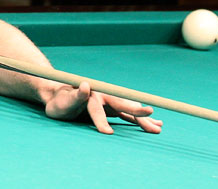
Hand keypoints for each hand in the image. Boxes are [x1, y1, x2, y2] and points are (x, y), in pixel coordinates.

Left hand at [44, 81, 163, 133]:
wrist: (60, 98)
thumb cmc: (59, 102)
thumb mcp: (63, 101)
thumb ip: (75, 96)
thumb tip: (85, 85)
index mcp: (91, 94)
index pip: (98, 108)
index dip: (103, 120)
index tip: (107, 134)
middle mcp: (103, 97)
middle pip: (121, 105)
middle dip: (136, 111)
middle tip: (150, 113)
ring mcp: (109, 103)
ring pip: (128, 110)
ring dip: (143, 119)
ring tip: (158, 128)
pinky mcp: (111, 109)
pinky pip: (129, 114)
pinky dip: (141, 120)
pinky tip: (156, 124)